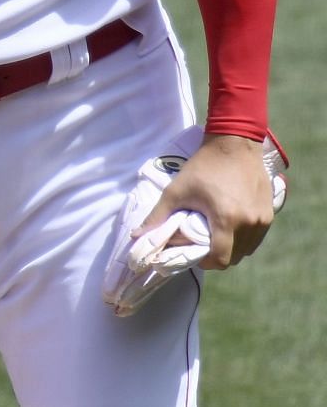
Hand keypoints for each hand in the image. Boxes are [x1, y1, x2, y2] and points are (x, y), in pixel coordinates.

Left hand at [141, 132, 284, 268]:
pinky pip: (256, 237)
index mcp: (227, 219)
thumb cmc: (203, 166)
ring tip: (215, 235)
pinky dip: (243, 239)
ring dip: (231, 248)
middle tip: (202, 245)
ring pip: (247, 250)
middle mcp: (249, 223)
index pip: (220, 259)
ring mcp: (263, 219)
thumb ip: (157, 216)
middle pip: (234, 258)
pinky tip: (229, 227)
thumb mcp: (176, 190)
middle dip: (216, 257)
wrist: (235, 143)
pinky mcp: (270, 213)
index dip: (205, 263)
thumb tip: (136, 236)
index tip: (194, 254)